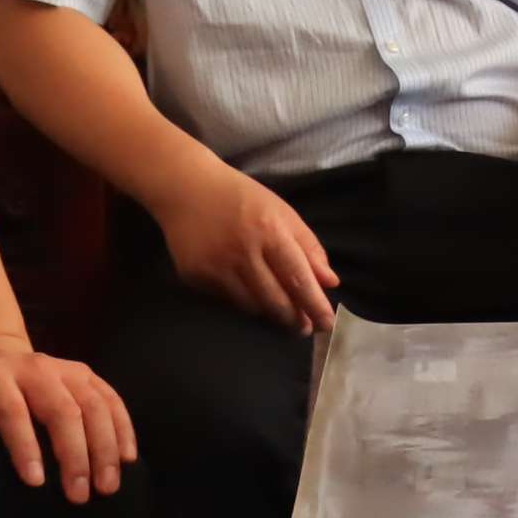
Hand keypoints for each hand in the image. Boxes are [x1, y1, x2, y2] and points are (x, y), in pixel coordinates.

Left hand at [0, 332, 138, 499]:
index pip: (12, 410)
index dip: (25, 446)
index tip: (35, 482)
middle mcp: (34, 367)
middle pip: (62, 409)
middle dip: (74, 454)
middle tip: (79, 496)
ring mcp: (64, 369)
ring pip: (94, 404)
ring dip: (105, 446)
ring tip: (107, 486)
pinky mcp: (85, 374)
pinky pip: (111, 398)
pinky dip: (123, 427)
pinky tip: (128, 458)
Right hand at [159, 161, 335, 332]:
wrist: (186, 189)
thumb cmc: (242, 198)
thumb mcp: (283, 213)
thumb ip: (308, 247)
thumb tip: (330, 283)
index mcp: (270, 231)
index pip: (298, 278)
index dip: (315, 305)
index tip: (328, 325)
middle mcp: (242, 252)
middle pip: (275, 300)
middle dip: (294, 319)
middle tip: (306, 328)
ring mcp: (215, 267)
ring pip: (251, 306)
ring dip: (270, 313)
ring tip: (282, 313)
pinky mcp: (195, 277)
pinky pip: (227, 299)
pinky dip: (243, 300)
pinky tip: (250, 293)